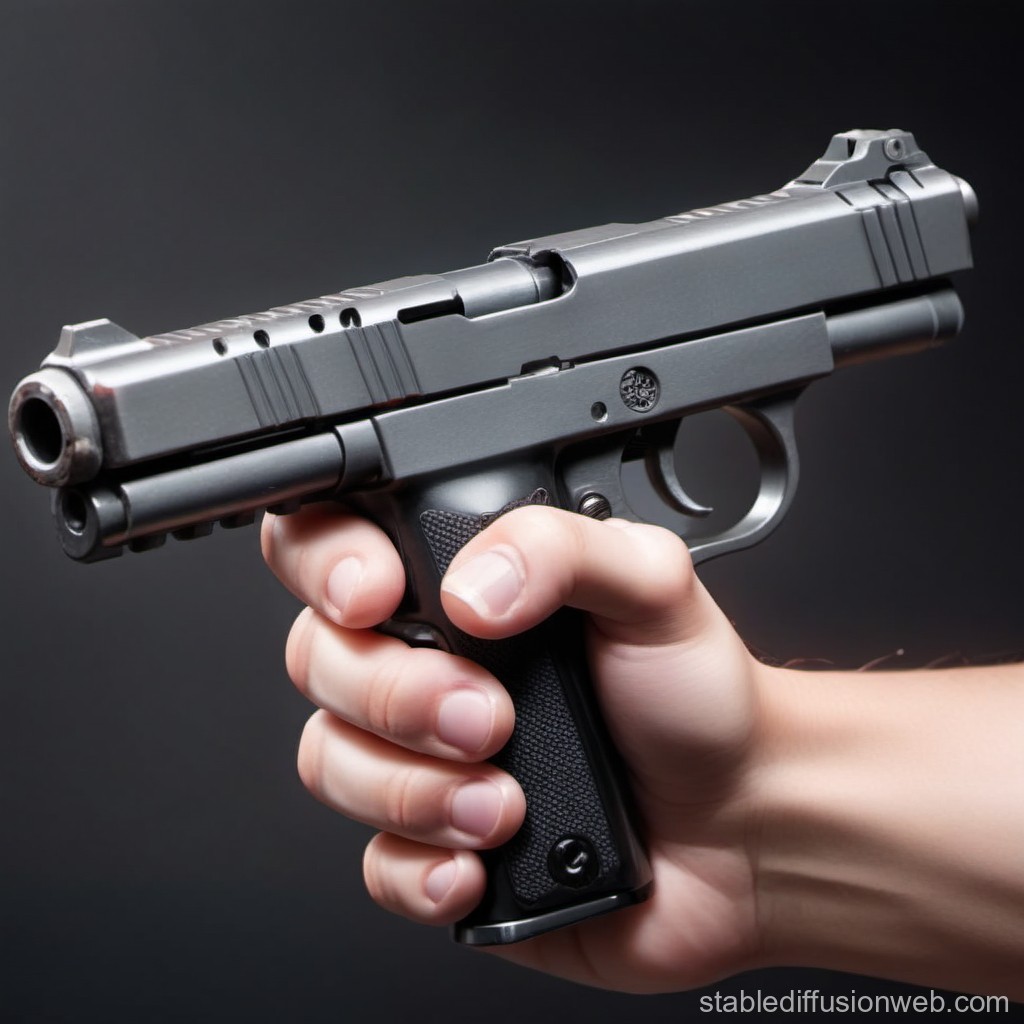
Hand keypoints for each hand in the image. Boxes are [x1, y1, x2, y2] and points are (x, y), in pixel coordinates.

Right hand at [261, 504, 769, 991]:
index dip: (326, 566)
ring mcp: (425, 758)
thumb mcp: (651, 583)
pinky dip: (422, 865)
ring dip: (416, 789)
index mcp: (464, 589)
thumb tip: (471, 585)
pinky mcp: (434, 843)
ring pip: (330, 763)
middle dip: (394, 695)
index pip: (332, 549)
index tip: (377, 595)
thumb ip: (560, 546)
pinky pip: (373, 861)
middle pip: (317, 659)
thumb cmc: (696, 698)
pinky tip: (487, 853)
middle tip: (487, 713)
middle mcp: (429, 666)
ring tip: (504, 796)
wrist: (740, 825)